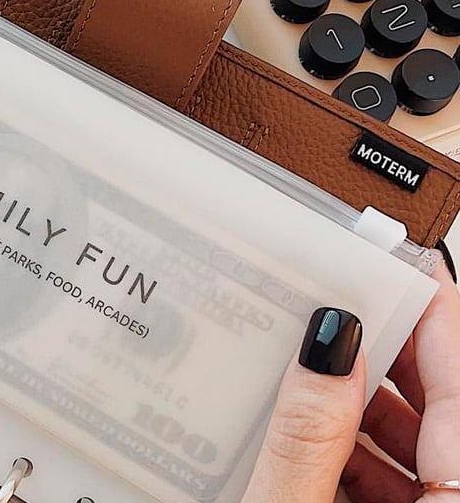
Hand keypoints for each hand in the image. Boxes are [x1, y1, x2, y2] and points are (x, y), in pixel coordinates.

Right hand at [241, 257, 459, 502]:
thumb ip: (308, 439)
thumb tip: (323, 349)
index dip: (436, 314)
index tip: (411, 264)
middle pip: (444, 408)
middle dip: (383, 360)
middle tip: (333, 313)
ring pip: (422, 448)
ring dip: (361, 415)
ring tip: (300, 382)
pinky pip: (408, 488)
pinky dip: (359, 460)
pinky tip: (306, 447)